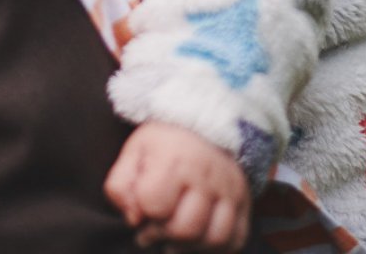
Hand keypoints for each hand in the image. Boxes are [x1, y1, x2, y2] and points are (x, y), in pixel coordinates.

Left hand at [105, 121, 250, 250]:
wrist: (206, 125)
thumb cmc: (165, 144)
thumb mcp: (134, 152)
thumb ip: (120, 186)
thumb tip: (133, 218)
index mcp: (176, 160)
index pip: (155, 204)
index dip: (142, 214)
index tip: (140, 210)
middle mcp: (207, 176)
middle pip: (185, 228)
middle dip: (163, 235)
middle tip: (155, 228)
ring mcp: (230, 190)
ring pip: (215, 239)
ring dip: (190, 246)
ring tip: (176, 236)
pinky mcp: (244, 202)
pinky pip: (235, 240)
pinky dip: (215, 248)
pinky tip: (198, 239)